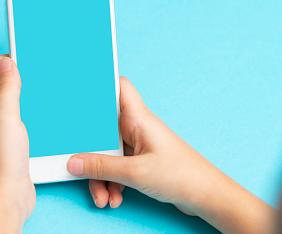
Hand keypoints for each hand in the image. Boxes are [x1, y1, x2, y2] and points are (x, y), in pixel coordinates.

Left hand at [0, 55, 34, 233]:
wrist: (6, 198)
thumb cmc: (0, 163)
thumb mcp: (5, 119)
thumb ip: (6, 89)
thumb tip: (7, 62)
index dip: (10, 58)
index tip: (29, 52)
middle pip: (2, 81)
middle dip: (19, 71)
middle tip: (38, 66)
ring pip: (12, 98)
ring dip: (26, 90)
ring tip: (42, 85)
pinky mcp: (11, 139)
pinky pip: (20, 114)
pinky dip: (30, 107)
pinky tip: (43, 110)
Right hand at [67, 77, 275, 233]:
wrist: (207, 197)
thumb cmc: (182, 175)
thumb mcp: (135, 173)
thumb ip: (102, 168)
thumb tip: (74, 163)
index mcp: (138, 118)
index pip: (118, 87)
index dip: (100, 84)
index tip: (79, 90)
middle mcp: (137, 128)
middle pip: (104, 128)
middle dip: (91, 151)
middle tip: (78, 162)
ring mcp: (139, 145)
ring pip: (108, 152)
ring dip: (101, 175)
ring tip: (102, 196)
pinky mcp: (141, 162)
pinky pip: (117, 166)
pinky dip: (111, 182)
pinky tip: (113, 198)